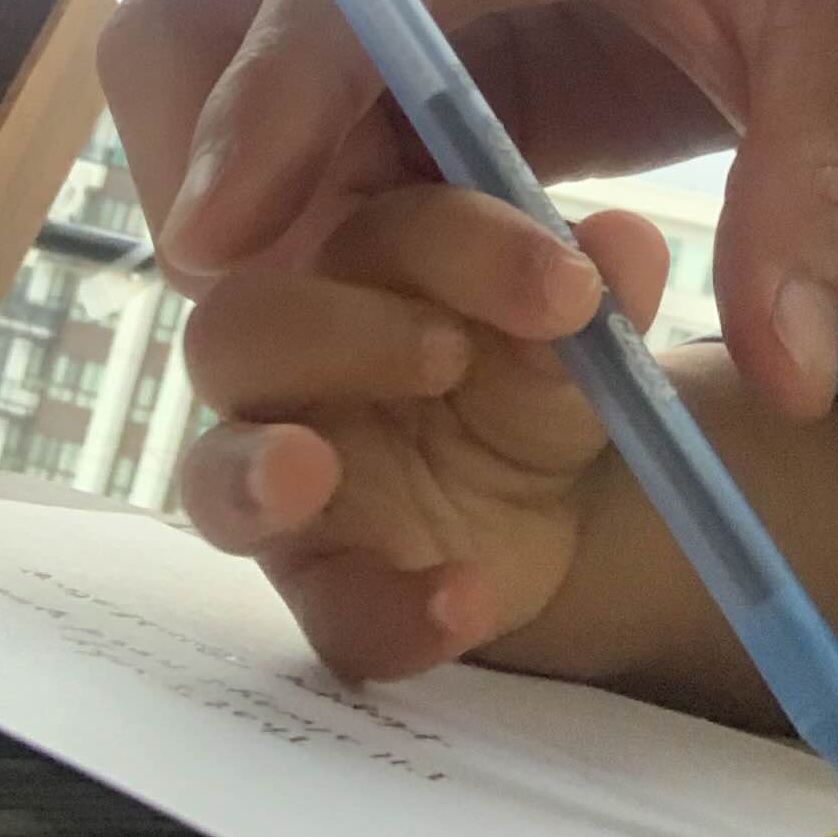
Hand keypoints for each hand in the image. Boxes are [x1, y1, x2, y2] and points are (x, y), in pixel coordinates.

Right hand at [96, 0, 837, 420]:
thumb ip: (829, 206)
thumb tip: (788, 380)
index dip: (272, 99)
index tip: (221, 247)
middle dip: (200, 153)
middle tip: (246, 312)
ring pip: (220, 61)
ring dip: (239, 195)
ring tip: (307, 330)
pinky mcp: (411, 32)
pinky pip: (296, 119)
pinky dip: (296, 212)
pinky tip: (361, 309)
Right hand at [174, 183, 669, 682]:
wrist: (559, 503)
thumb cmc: (534, 372)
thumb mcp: (580, 333)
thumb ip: (599, 289)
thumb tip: (626, 244)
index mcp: (360, 264)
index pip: (377, 225)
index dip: (465, 241)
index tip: (570, 281)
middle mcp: (296, 360)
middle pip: (244, 324)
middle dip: (341, 333)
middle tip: (450, 353)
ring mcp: (288, 474)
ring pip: (211, 468)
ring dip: (253, 470)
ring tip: (310, 472)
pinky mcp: (323, 580)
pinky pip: (322, 606)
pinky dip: (384, 611)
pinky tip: (462, 602)